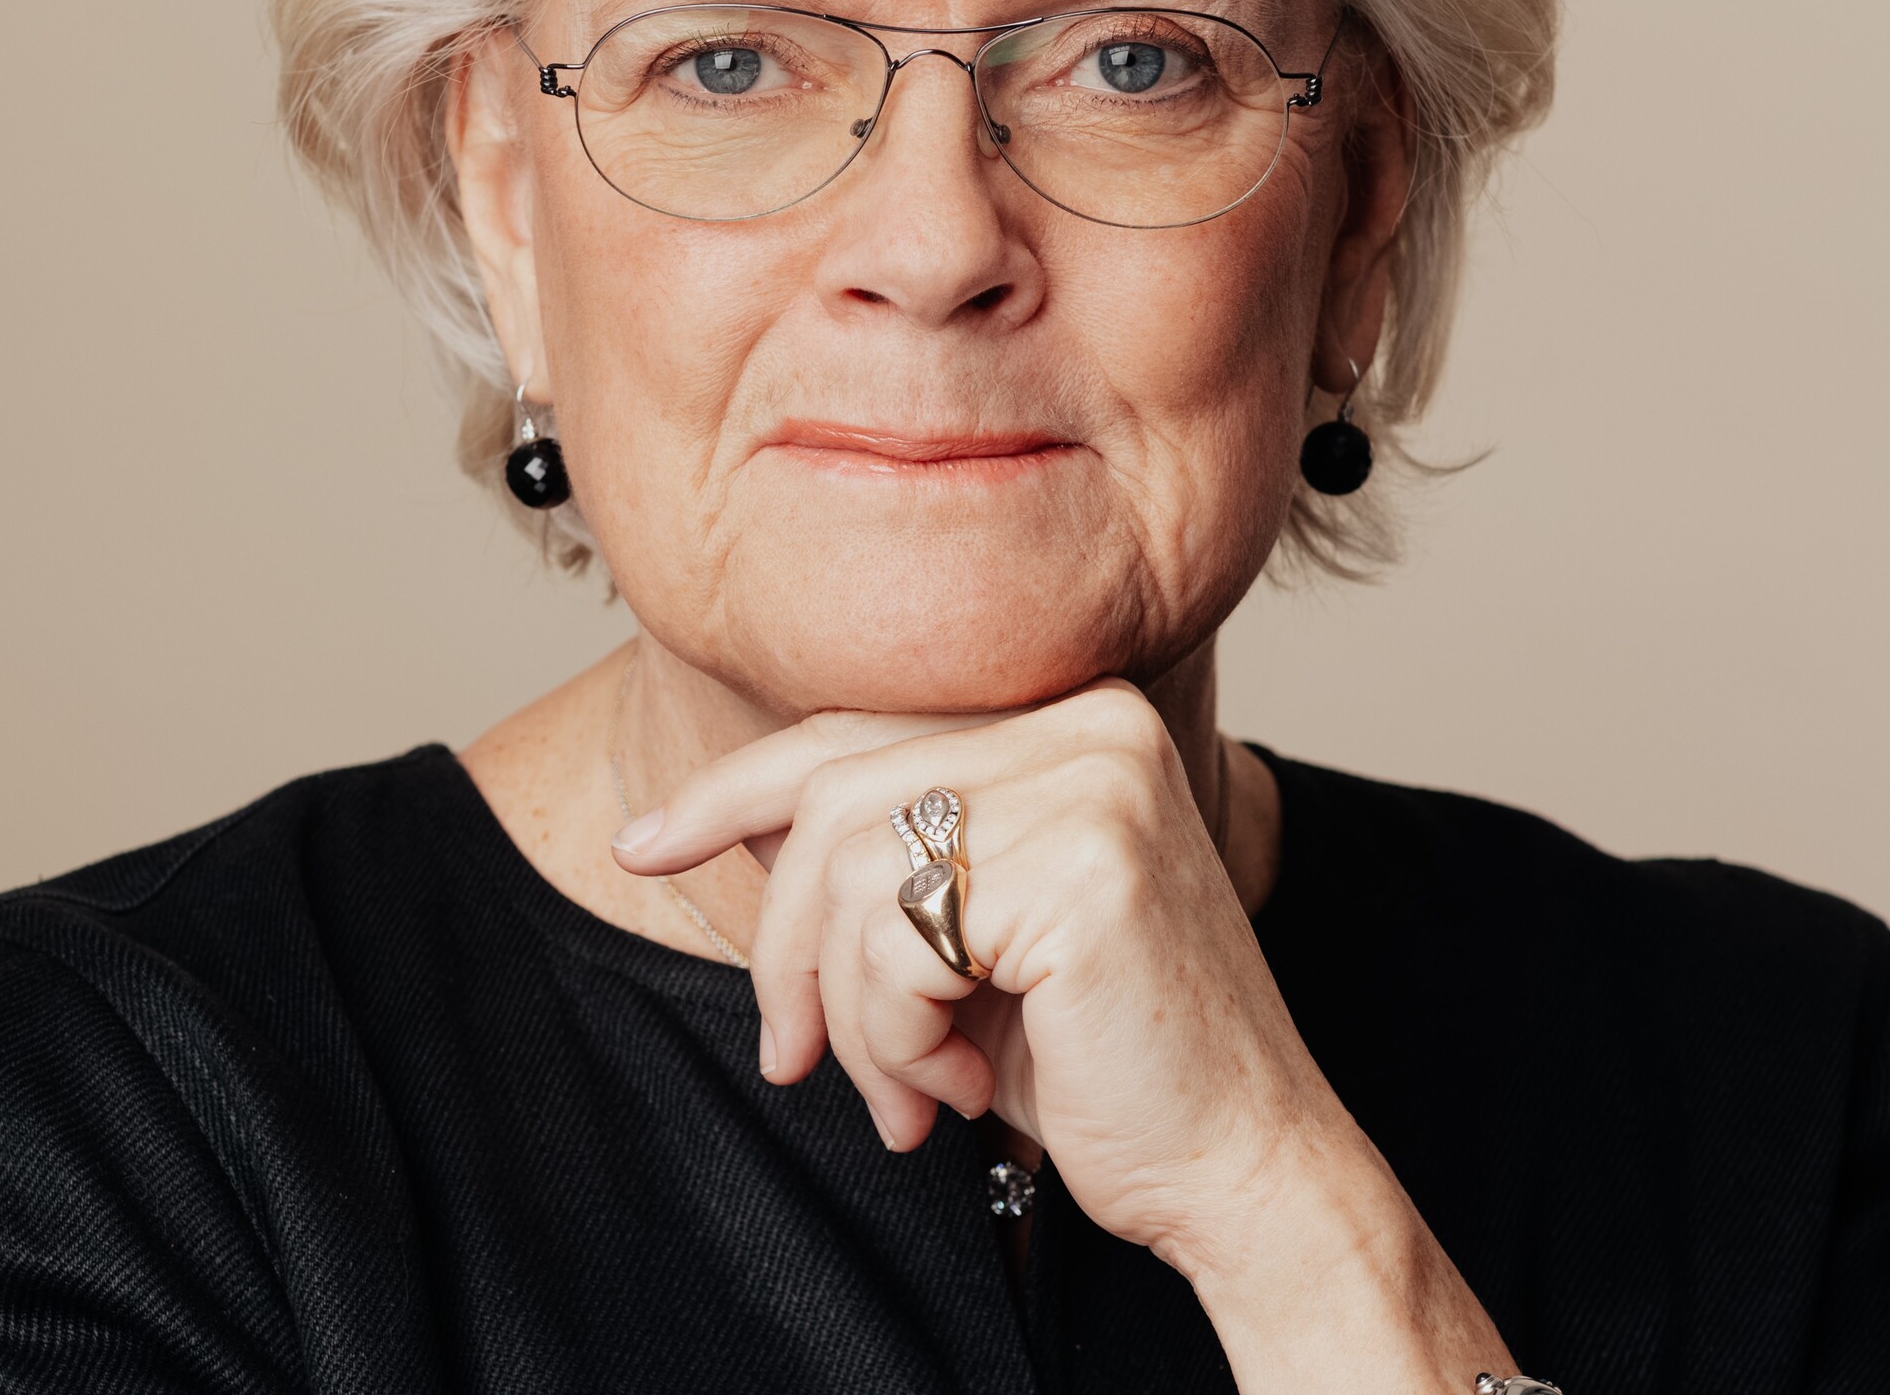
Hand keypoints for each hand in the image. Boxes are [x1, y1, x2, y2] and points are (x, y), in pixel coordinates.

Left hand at [612, 680, 1514, 1391]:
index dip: (732, 790)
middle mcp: (1090, 725)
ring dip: (852, 1015)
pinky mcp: (1086, 867)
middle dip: (785, 945)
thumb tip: (727, 814)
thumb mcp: (973, 935)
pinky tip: (965, 1088)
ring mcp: (1094, 784)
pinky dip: (896, 1040)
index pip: (858, 731)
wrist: (1243, 1169)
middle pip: (832, 797)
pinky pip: (898, 944)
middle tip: (794, 1056)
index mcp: (1072, 720)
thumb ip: (886, 855)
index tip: (646, 844)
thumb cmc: (1103, 1061)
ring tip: (908, 1090)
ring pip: (849, 874)